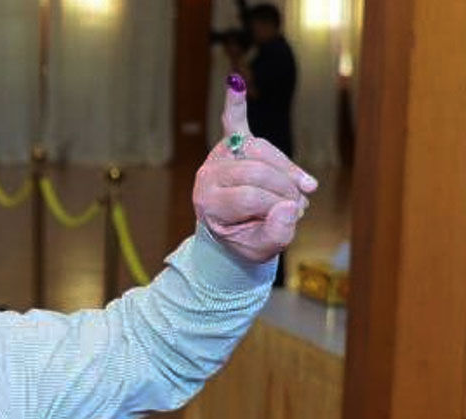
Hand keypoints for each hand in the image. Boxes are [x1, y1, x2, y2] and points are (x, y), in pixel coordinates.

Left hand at [193, 76, 317, 263]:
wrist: (233, 230)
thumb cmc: (247, 238)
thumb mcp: (261, 248)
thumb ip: (277, 234)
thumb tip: (291, 208)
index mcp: (208, 204)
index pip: (249, 196)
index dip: (277, 205)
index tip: (290, 216)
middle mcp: (207, 177)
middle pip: (256, 172)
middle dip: (285, 189)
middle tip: (297, 206)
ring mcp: (219, 157)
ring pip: (262, 151)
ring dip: (287, 169)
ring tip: (301, 188)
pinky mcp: (233, 143)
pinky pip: (234, 119)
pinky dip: (235, 100)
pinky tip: (234, 82)